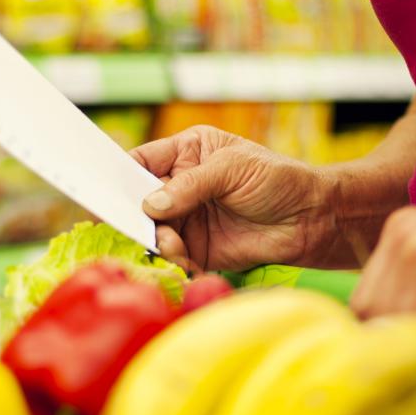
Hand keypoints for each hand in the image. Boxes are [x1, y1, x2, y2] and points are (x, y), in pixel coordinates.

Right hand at [132, 126, 337, 272]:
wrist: (312, 219)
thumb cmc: (277, 179)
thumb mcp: (232, 169)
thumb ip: (191, 185)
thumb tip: (151, 204)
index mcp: (186, 152)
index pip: (141, 161)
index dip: (119, 175)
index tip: (103, 190)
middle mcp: (180, 186)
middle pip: (139, 201)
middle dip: (135, 215)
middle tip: (137, 226)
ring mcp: (187, 219)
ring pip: (153, 232)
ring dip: (158, 241)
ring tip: (175, 246)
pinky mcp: (198, 250)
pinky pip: (173, 258)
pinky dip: (174, 262)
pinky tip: (187, 262)